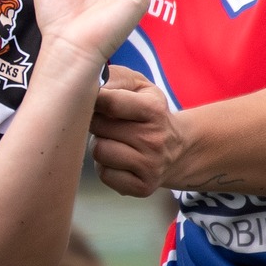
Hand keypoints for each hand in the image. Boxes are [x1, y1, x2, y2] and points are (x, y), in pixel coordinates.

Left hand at [91, 67, 181, 195]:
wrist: (179, 148)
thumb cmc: (149, 113)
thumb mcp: (140, 87)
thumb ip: (115, 79)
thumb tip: (90, 84)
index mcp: (154, 110)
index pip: (110, 103)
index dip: (93, 99)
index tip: (86, 97)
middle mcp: (154, 139)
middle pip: (99, 127)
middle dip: (96, 121)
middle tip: (106, 121)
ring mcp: (150, 166)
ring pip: (99, 151)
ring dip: (100, 144)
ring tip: (114, 140)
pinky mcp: (143, 187)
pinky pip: (105, 175)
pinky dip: (106, 167)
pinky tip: (119, 159)